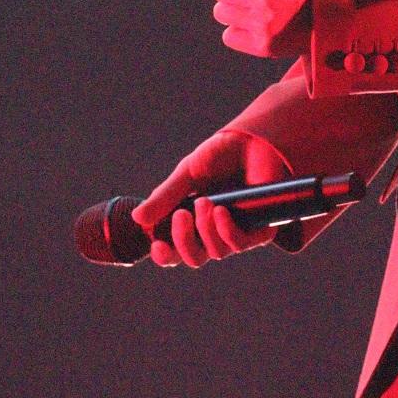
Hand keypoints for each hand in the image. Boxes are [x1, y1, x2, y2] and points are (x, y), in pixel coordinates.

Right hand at [131, 129, 291, 267]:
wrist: (251, 140)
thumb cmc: (218, 157)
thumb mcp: (186, 175)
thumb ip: (164, 197)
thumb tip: (137, 219)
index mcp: (192, 222)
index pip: (175, 251)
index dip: (165, 255)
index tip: (157, 245)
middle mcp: (213, 232)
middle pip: (194, 258)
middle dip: (183, 241)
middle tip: (181, 215)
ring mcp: (236, 232)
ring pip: (216, 252)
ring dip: (205, 230)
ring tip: (205, 201)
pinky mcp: (259, 229)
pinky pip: (240, 244)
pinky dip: (226, 231)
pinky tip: (220, 212)